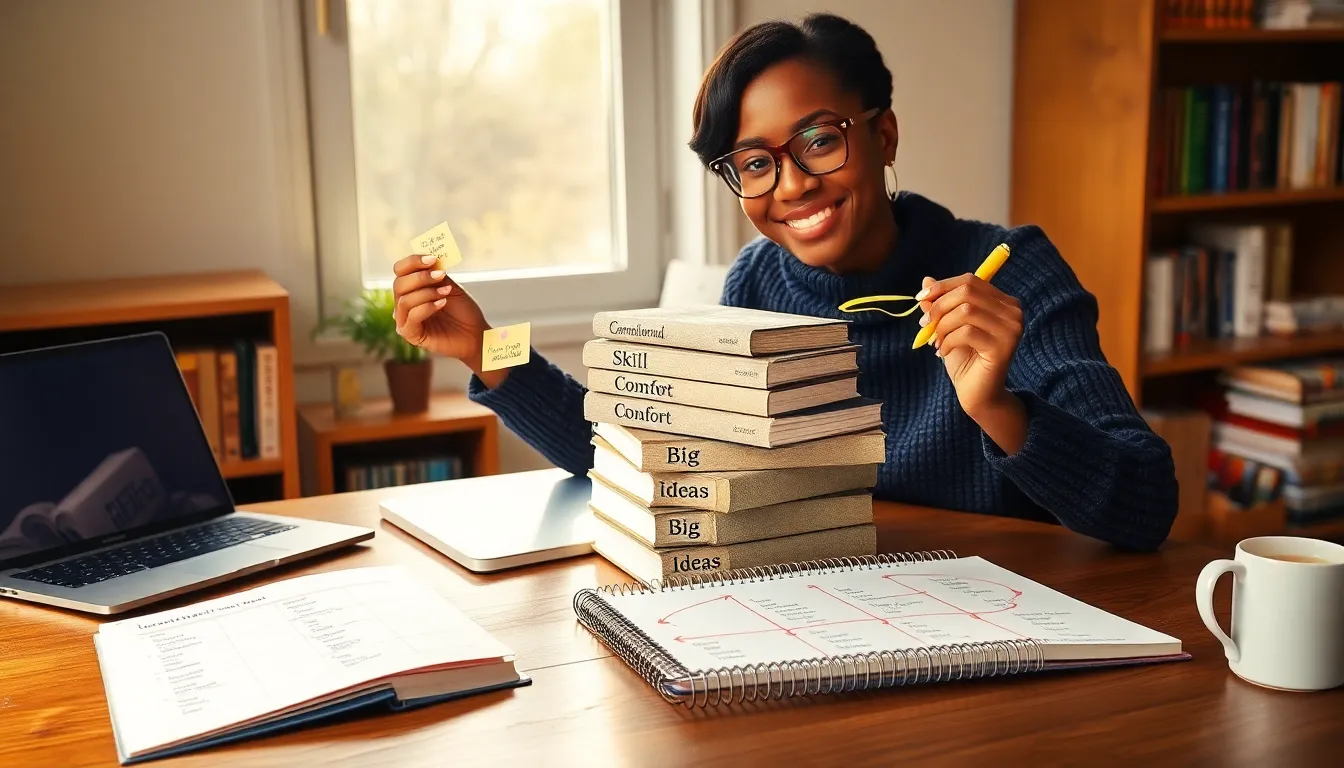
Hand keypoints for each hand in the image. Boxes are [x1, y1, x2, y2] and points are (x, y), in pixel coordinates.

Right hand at [392, 255, 496, 378]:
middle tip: (441, 275)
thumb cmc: (462, 310)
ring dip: (427, 292)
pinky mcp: (411, 335)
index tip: (432, 258)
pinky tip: (442, 303)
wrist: (475, 333)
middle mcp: (403, 304)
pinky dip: (427, 307)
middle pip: (398, 284)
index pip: (400, 271)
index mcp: (410, 289)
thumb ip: (436, 273)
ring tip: (446, 292)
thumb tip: (428, 258)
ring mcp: (405, 320)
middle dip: (421, 277)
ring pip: (404, 300)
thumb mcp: (449, 286)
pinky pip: (411, 317)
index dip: (412, 261)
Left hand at [917, 273, 1022, 420]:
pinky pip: (967, 332)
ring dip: (942, 326)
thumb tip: (926, 280)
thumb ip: (940, 304)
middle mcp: (1013, 311)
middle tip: (925, 325)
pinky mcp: (1004, 346)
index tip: (920, 298)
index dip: (942, 286)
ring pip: (965, 311)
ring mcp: (1012, 329)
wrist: (977, 394)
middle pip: (967, 292)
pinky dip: (948, 341)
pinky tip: (944, 351)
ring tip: (936, 342)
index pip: (970, 280)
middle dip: (939, 307)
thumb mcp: (947, 327)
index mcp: (1003, 302)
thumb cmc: (964, 359)